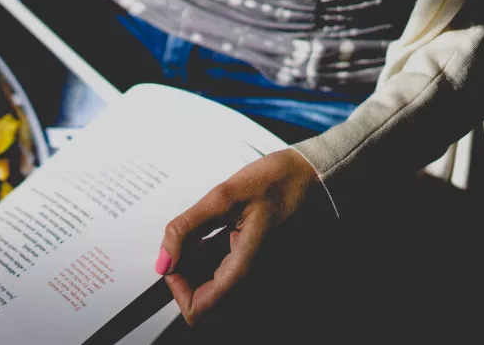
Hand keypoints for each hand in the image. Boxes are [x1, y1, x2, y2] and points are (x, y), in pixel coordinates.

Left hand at [156, 148, 328, 325]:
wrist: (320, 175)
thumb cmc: (280, 180)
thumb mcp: (224, 195)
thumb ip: (187, 227)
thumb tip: (163, 260)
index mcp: (247, 267)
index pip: (199, 309)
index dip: (177, 287)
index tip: (174, 258)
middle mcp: (259, 281)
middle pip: (208, 301)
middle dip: (188, 272)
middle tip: (190, 238)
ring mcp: (265, 277)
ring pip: (220, 289)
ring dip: (203, 266)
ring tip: (208, 231)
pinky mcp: (267, 268)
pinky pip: (234, 277)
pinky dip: (217, 260)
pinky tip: (221, 232)